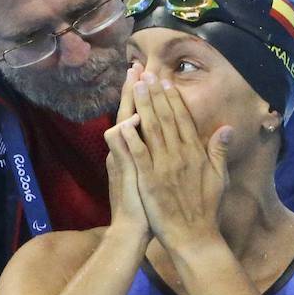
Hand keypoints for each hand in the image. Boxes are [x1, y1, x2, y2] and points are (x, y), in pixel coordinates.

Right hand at [103, 65, 152, 248]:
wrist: (135, 228)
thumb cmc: (150, 203)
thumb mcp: (156, 174)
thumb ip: (165, 152)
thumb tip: (173, 134)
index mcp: (141, 150)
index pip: (145, 116)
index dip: (149, 96)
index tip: (151, 73)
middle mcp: (129, 151)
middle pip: (133, 114)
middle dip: (136, 91)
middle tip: (138, 66)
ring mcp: (124, 160)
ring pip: (124, 126)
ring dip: (128, 105)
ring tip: (132, 82)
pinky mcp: (124, 174)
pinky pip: (121, 153)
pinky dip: (124, 138)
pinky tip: (128, 122)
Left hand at [131, 72, 230, 251]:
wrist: (194, 235)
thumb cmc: (206, 208)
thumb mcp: (219, 178)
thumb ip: (220, 151)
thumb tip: (226, 128)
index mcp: (196, 154)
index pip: (182, 119)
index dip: (173, 99)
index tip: (165, 82)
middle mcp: (180, 156)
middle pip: (165, 119)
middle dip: (154, 95)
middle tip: (145, 74)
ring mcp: (163, 167)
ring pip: (151, 130)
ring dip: (142, 106)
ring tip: (134, 86)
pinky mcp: (149, 180)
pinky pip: (138, 154)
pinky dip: (131, 137)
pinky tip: (123, 121)